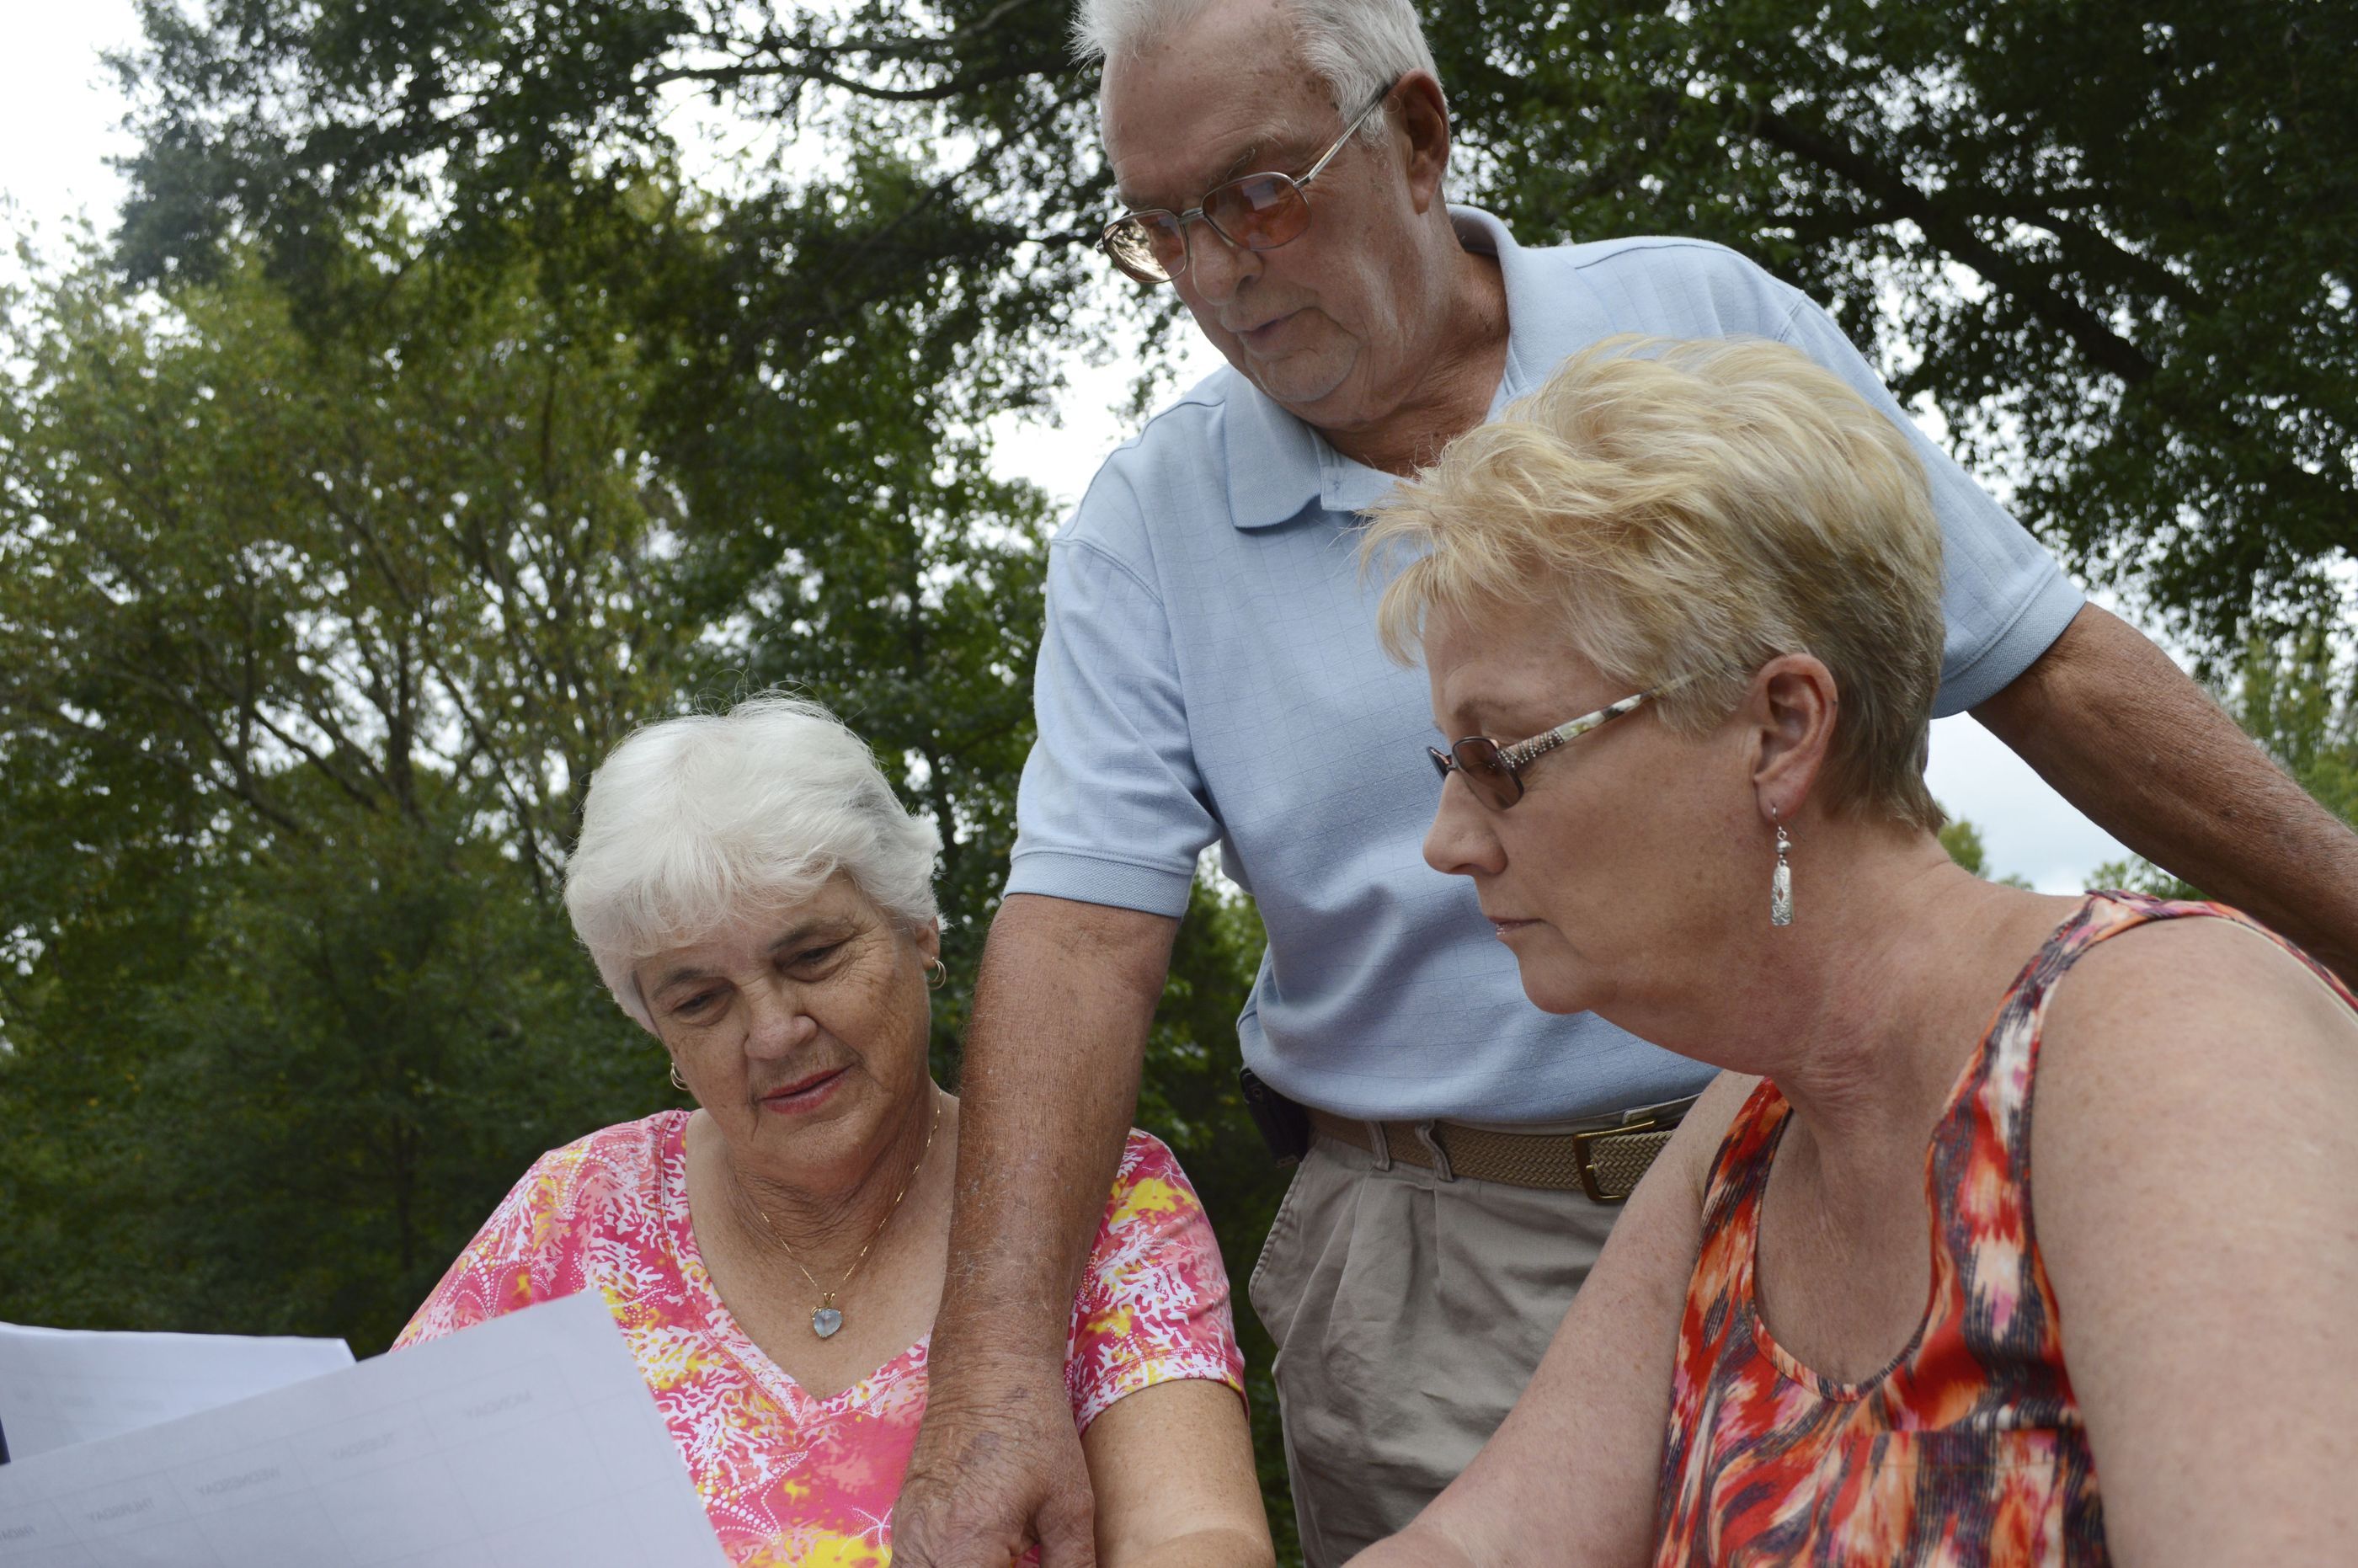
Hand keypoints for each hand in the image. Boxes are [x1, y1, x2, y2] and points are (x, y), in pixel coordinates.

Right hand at [893, 1354, 1098, 1566]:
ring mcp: (906, 1533)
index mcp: (967, 1548)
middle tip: (1018, 1563)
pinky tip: (980, 1555)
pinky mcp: (903, 1520)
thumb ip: (1071, 1566)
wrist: (987, 1369)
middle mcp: (924, 1546)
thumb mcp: (1068, 1505)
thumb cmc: (1034, 1429)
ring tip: (1002, 1557)